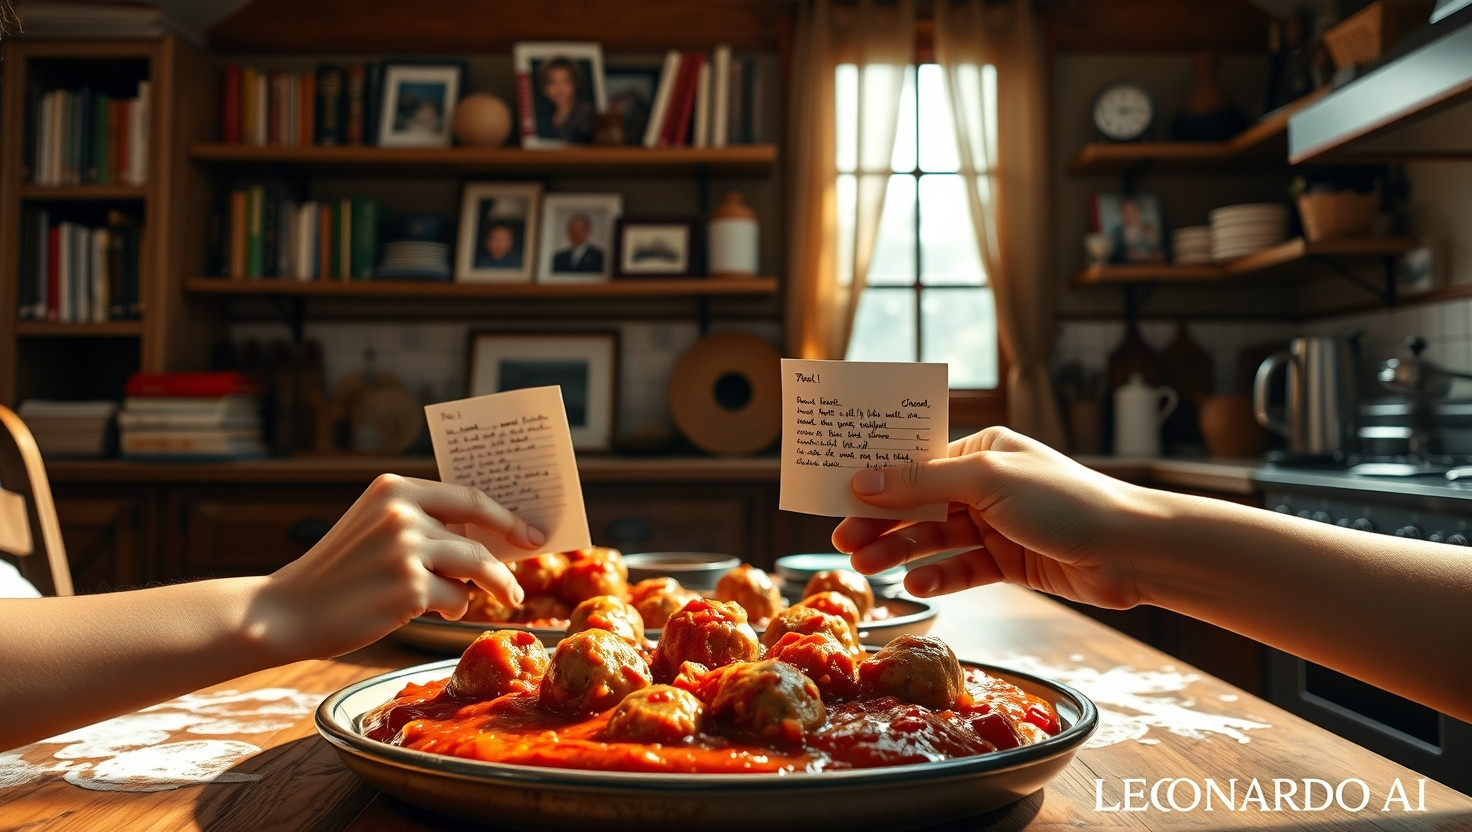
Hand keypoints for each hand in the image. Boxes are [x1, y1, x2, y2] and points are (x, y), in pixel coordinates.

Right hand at [252, 474, 544, 660]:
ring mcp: (405, 549)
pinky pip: (454, 597)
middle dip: (509, 551)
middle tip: (530, 564)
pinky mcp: (408, 587)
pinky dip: (454, 605)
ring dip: (494, 584)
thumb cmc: (339, 574)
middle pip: (477, 533)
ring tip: (505, 596)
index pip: (468, 496)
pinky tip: (438, 608)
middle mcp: (402, 512)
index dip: (504, 515)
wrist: (288, 611)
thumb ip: (424, 525)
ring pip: (475, 566)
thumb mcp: (376, 529)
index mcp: (395, 488)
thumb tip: (488, 539)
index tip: (529, 530)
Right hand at [830, 427, 1145, 608]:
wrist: (1131, 551)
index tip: (837, 497)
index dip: (876, 481)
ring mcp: (996, 525)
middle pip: (919, 503)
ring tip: (866, 568)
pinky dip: (939, 576)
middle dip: (881, 522)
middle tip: (842, 543)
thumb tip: (863, 480)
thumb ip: (922, 483)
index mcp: (982, 451)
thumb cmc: (1064, 501)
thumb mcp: (986, 482)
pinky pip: (962, 568)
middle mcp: (986, 485)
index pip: (916, 463)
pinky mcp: (1008, 562)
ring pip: (935, 538)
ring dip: (901, 552)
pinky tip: (916, 585)